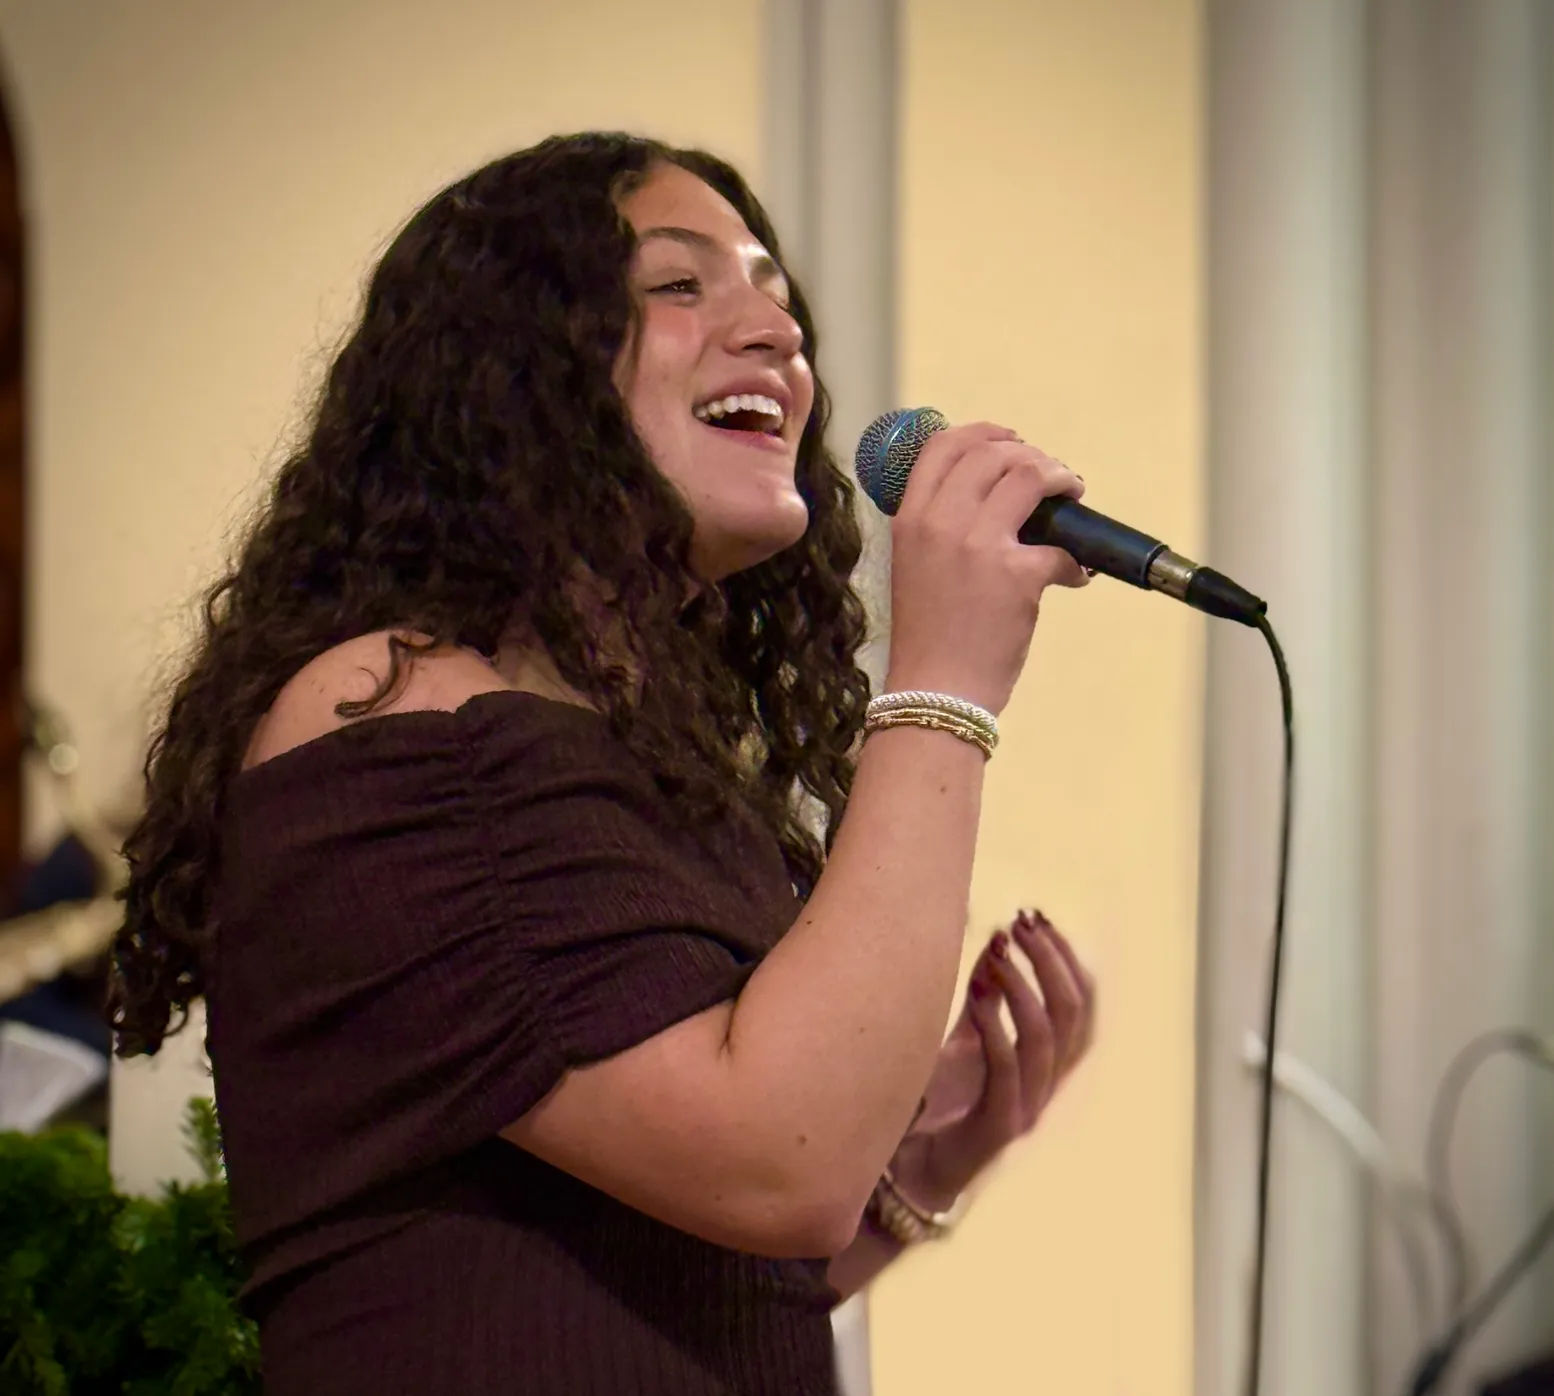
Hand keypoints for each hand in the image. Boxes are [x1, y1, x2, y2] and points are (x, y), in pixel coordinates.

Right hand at [886, 423, 1088, 714]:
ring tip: (1072, 500)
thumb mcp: (912, 568)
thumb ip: (938, 530)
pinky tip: (1074, 575)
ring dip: (1061, 480)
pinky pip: (1062, 545)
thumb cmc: (927, 638)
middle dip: (1032, 456)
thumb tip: (992, 504)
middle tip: (1052, 478)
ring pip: (1029, 475)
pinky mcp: (1017, 575)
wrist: (934, 693)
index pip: (942, 446)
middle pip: (992, 452)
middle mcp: (939, 523)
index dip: (983, 432)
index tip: (1011, 440)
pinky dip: (1076, 558)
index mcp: (910, 519)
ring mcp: (978, 546)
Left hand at [890, 909, 1095, 1211]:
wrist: (910, 1168)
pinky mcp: (998, 1127)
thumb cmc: (938, 1102)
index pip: (1080, 1003)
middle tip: (1020, 925)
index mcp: (1046, 1063)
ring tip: (996, 951)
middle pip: (1074, 1015)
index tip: (1035, 916)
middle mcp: (1045, 1085)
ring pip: (1047, 1038)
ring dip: (1023, 985)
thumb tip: (995, 940)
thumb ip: (984, 997)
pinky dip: (996, 1025)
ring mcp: (1026, 1108)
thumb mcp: (964, 1038)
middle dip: (1050, 961)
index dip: (1065, 957)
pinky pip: (1007, 1069)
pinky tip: (977, 993)